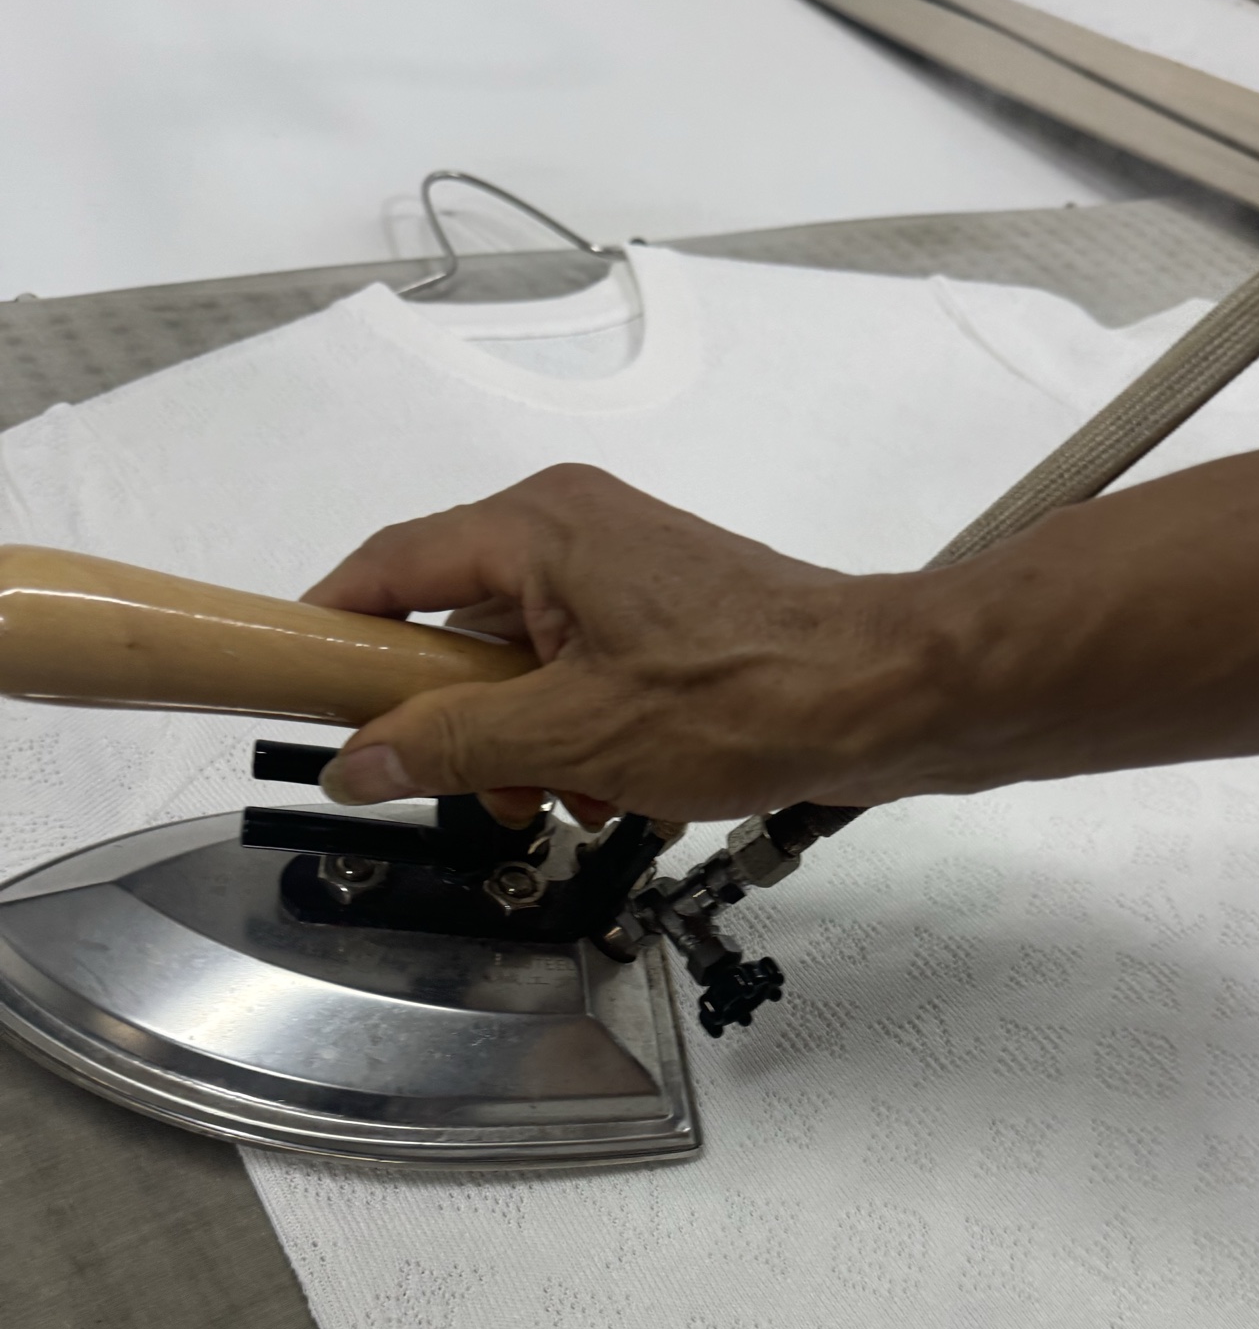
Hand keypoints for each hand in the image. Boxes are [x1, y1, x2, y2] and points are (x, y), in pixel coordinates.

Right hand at [308, 380, 1258, 825]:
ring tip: (572, 803)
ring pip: (520, 659)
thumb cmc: (738, 699)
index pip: (388, 568)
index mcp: (534, 527)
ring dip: (526, 744)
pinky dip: (580, 734)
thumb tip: (354, 759)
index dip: (332, 634)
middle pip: (454, 623)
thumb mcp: (571, 736)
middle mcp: (571, 524)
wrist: (889, 695)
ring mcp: (623, 566)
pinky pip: (581, 668)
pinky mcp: (666, 609)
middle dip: (457, 722)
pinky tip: (618, 793)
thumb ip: (450, 744)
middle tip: (484, 795)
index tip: (299, 699)